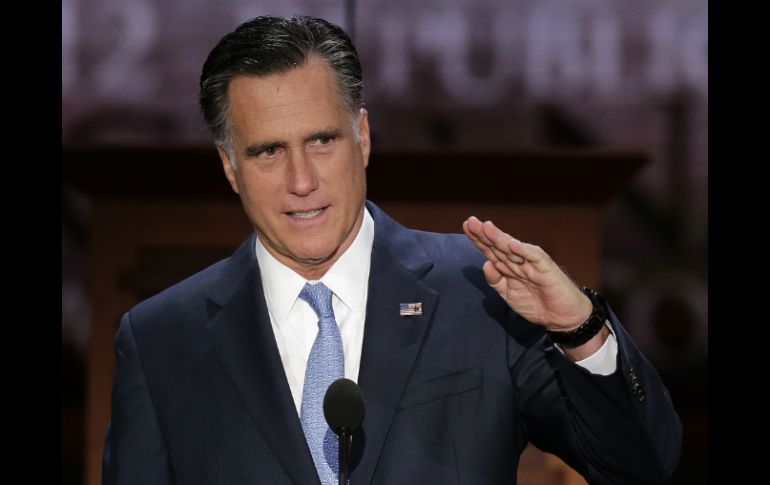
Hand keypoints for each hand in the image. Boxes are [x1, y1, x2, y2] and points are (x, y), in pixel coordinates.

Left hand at [462, 216, 591, 330]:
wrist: (561, 317)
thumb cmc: (536, 303)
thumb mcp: (508, 294)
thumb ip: (496, 280)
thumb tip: (486, 264)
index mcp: (509, 266)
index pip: (491, 249)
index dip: (478, 239)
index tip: (466, 226)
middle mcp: (519, 261)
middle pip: (499, 245)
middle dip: (485, 234)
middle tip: (471, 221)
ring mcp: (532, 263)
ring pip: (513, 248)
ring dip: (500, 238)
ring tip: (487, 227)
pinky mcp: (546, 268)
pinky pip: (533, 257)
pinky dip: (523, 251)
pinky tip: (511, 244)